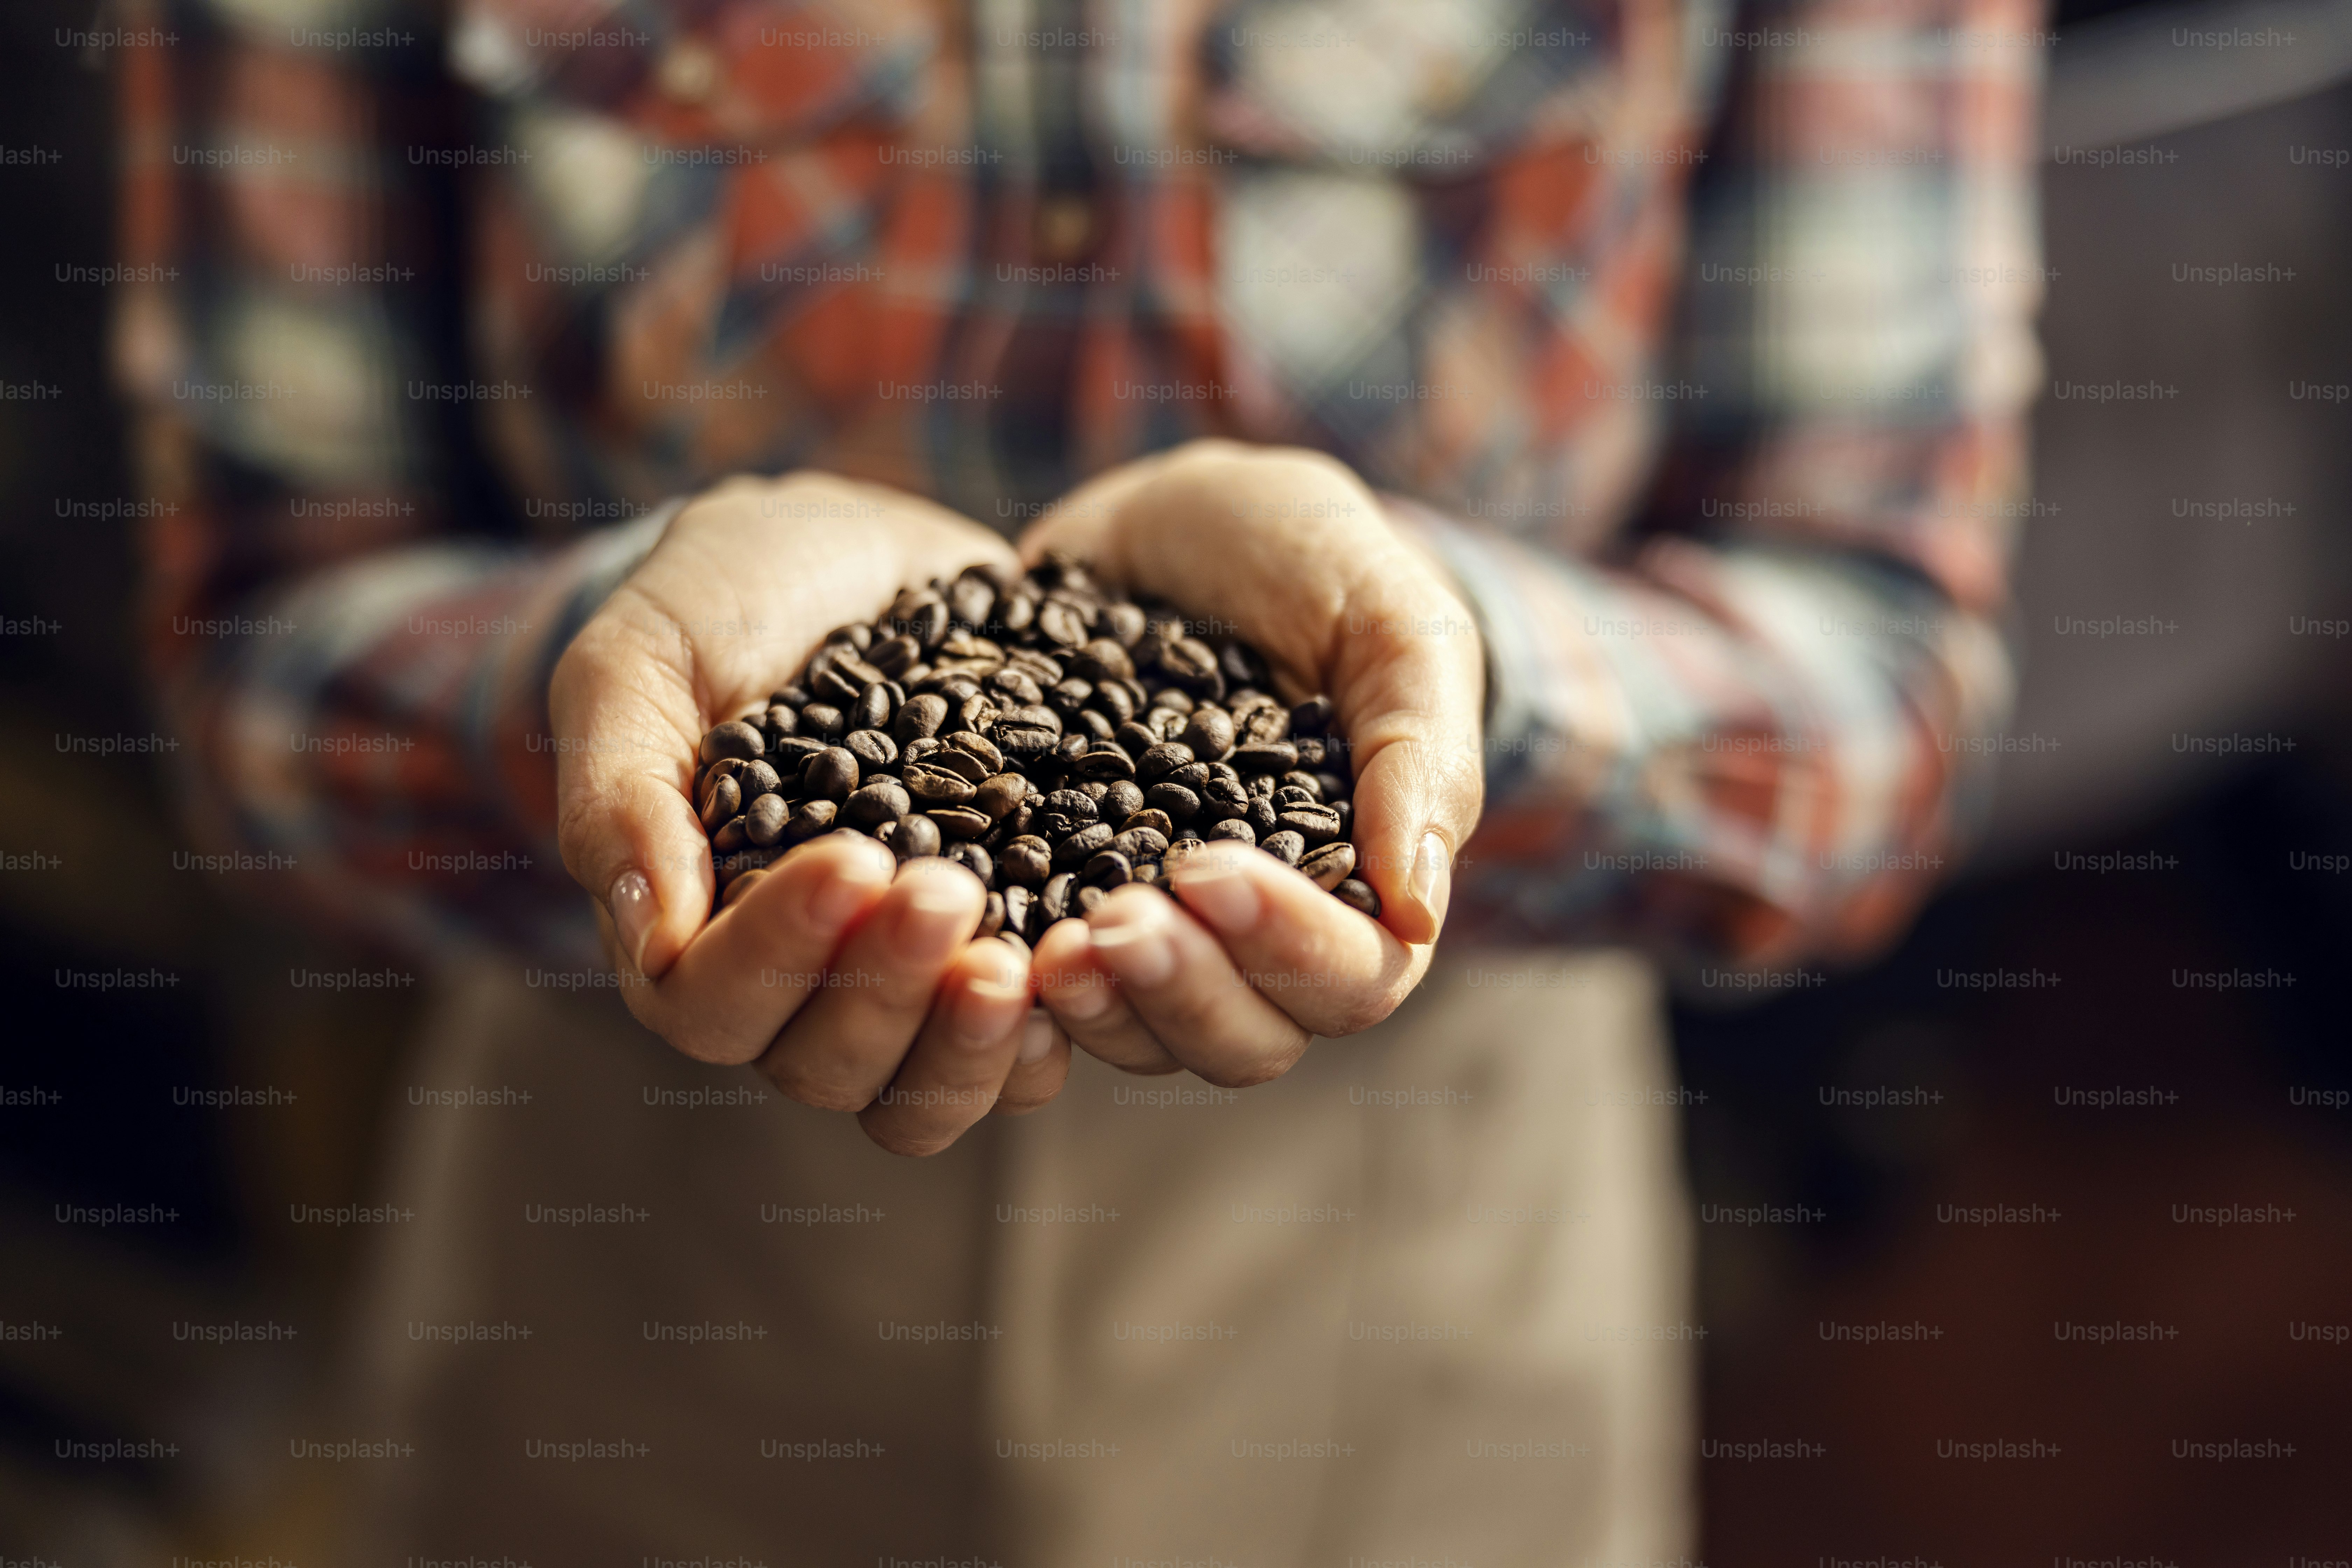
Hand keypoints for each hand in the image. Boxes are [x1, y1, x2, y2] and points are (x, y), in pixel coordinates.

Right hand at [550, 472, 1070, 1152]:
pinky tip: (1094, 962)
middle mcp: (803, 980)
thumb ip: (621, 794)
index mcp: (697, 929)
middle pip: (827, 1068)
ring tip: (1026, 963)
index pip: (714, 1006)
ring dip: (974, 1044)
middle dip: (888, 993)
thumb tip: (652, 937)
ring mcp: (911, 975)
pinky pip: (1034, 1038)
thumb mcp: (641, 663)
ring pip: (927, 1091)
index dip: (779, 957)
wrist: (849, 552)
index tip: (851, 862)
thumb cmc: (718, 603)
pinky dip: (1065, 1020)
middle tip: (948, 893)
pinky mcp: (1013, 939)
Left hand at [1017, 441, 1484, 1085]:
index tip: (1210, 872)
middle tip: (1110, 922)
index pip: (1353, 978)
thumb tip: (1419, 908)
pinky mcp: (1053, 895)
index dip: (1287, 948)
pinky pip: (1036, 988)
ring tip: (1038, 947)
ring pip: (1139, 1037)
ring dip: (1094, 1007)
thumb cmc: (1315, 565)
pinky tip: (972, 941)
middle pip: (1244, 1041)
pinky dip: (1010, 982)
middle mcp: (1255, 935)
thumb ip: (1420, 755)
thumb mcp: (1392, 623)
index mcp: (1361, 888)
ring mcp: (1151, 924)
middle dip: (1180, 993)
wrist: (1176, 523)